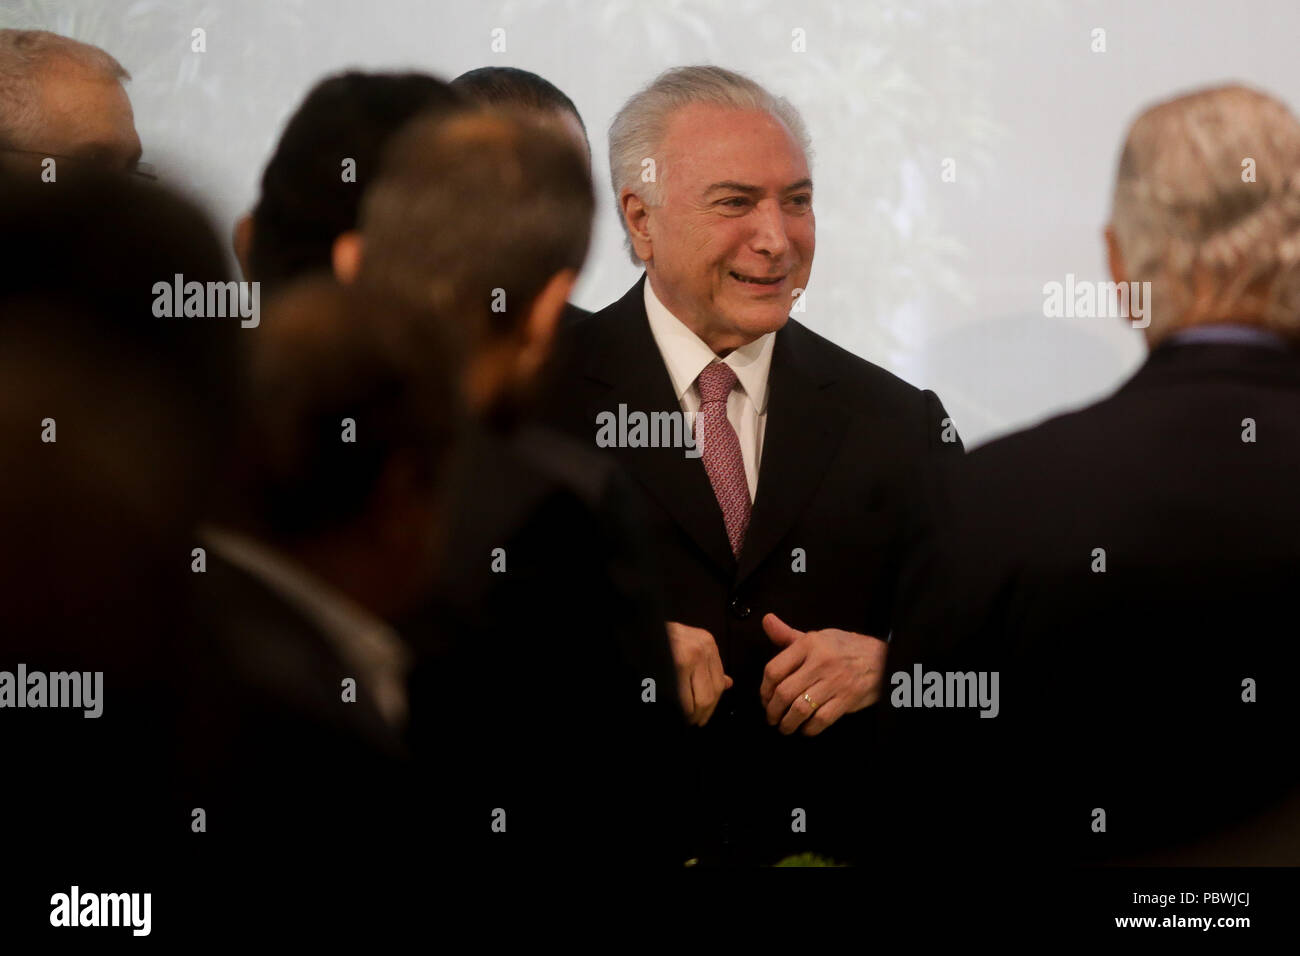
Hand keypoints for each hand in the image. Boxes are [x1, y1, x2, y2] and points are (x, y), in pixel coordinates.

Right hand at [666, 621, 732, 725]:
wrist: (636, 628)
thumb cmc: (658, 637)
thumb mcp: (686, 643)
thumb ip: (707, 664)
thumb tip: (728, 683)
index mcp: (707, 641)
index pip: (719, 681)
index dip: (713, 703)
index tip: (704, 714)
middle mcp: (703, 647)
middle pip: (713, 692)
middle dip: (704, 712)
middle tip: (695, 722)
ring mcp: (691, 655)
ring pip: (702, 698)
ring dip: (694, 714)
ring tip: (686, 719)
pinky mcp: (678, 664)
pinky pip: (685, 699)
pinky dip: (683, 710)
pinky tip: (678, 712)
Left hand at [759, 613, 887, 735]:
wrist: (883, 658)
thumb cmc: (846, 647)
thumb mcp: (818, 637)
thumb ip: (788, 635)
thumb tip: (767, 621)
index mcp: (809, 644)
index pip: (774, 670)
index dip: (764, 689)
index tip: (765, 698)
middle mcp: (820, 662)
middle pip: (784, 692)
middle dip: (772, 710)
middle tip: (771, 717)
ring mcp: (835, 682)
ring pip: (800, 709)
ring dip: (787, 723)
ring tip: (784, 726)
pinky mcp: (847, 699)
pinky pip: (821, 720)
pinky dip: (809, 728)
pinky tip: (805, 728)